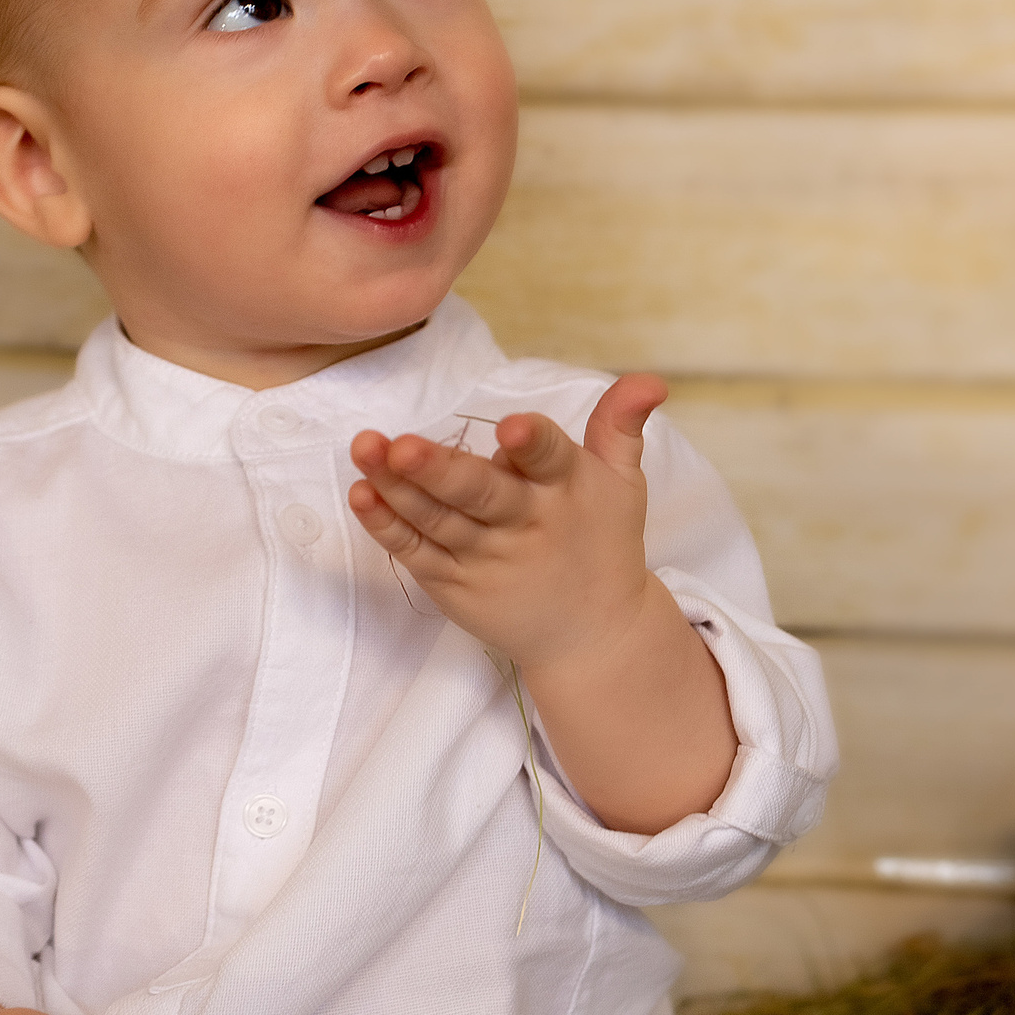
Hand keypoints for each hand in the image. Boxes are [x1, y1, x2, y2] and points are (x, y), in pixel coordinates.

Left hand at [347, 373, 669, 675]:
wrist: (592, 636)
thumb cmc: (603, 544)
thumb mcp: (623, 483)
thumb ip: (620, 425)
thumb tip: (652, 378)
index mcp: (568, 490)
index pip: (550, 460)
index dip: (532, 445)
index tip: (511, 430)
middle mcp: (526, 525)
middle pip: (480, 496)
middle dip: (440, 471)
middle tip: (401, 445)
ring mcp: (487, 560)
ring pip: (437, 522)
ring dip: (397, 488)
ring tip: (365, 451)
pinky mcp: (456, 586)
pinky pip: (417, 553)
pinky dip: (387, 527)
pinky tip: (362, 496)